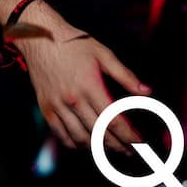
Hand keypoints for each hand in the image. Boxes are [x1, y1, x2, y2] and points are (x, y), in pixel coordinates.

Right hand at [15, 15, 150, 153]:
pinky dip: (76, 145)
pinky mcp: (46, 108)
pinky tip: (87, 143)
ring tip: (111, 148)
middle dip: (119, 146)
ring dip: (99, 149)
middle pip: (100, 133)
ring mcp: (57, 105)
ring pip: (82, 139)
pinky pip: (62, 135)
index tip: (140, 143)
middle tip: (130, 150)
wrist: (40, 37)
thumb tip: (146, 92)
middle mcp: (73, 99)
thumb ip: (125, 74)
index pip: (114, 120)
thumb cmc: (74, 43)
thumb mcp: (102, 53)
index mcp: (89, 85)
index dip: (130, 136)